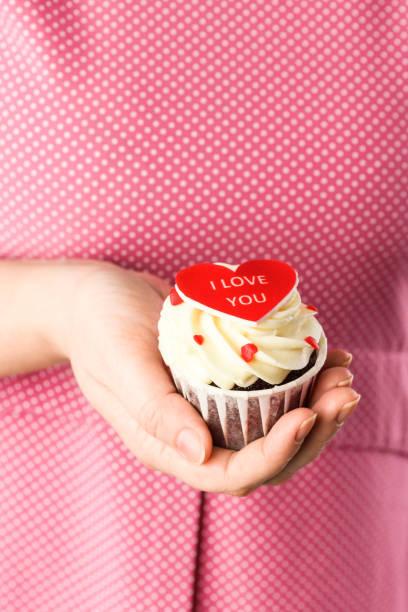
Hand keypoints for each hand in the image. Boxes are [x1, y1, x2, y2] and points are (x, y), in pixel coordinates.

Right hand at [65, 262, 359, 495]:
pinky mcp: (222, 383)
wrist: (94, 298)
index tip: (306, 415)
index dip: (274, 453)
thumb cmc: (100, 326)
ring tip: (344, 378)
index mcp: (164, 443)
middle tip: (343, 394)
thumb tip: (200, 453)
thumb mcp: (120, 361)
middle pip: (263, 457)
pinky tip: (327, 357)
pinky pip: (269, 394)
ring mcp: (209, 409)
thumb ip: (155, 410)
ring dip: (316, 409)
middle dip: (311, 433)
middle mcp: (192, 434)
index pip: (229, 472)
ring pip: (274, 427)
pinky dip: (304, 381)